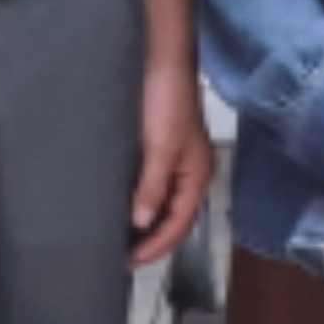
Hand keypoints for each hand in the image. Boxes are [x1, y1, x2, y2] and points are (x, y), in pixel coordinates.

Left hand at [127, 56, 217, 270]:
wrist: (163, 62)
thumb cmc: (166, 103)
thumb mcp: (161, 147)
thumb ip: (153, 187)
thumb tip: (141, 223)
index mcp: (198, 176)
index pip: (179, 224)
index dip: (156, 246)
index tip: (130, 261)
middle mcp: (192, 174)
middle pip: (177, 219)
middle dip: (155, 241)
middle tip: (125, 258)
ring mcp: (179, 162)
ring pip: (167, 206)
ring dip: (150, 225)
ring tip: (126, 241)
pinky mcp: (164, 150)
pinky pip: (158, 189)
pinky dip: (145, 204)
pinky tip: (129, 209)